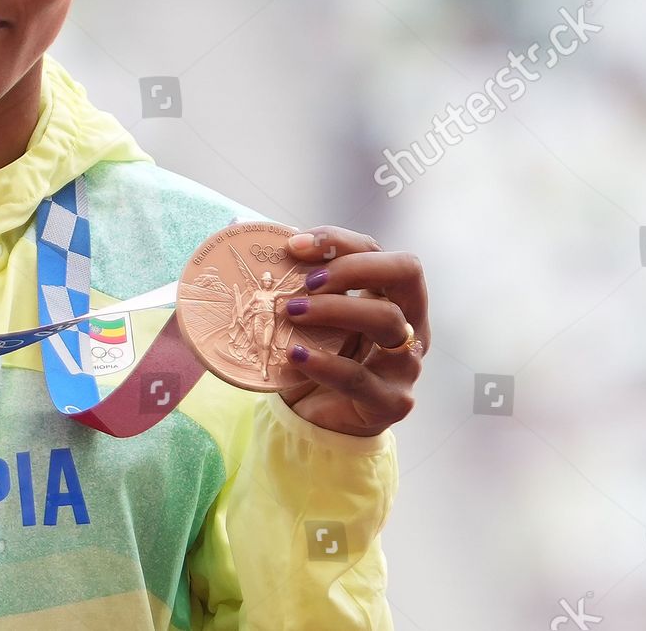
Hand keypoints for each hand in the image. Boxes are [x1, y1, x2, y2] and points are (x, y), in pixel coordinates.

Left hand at [277, 226, 427, 436]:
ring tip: (292, 312)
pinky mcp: (391, 401)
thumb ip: (291, 275)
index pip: (378, 250)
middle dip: (353, 267)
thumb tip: (235, 225)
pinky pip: (360, 377)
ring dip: (335, 309)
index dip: (338, 241)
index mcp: (393, 295)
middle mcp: (409, 322)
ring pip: (387, 320)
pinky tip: (294, 355)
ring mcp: (406, 363)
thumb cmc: (318, 355)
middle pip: (405, 272)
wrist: (320, 419)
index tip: (293, 245)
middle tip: (306, 282)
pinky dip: (324, 363)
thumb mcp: (309, 313)